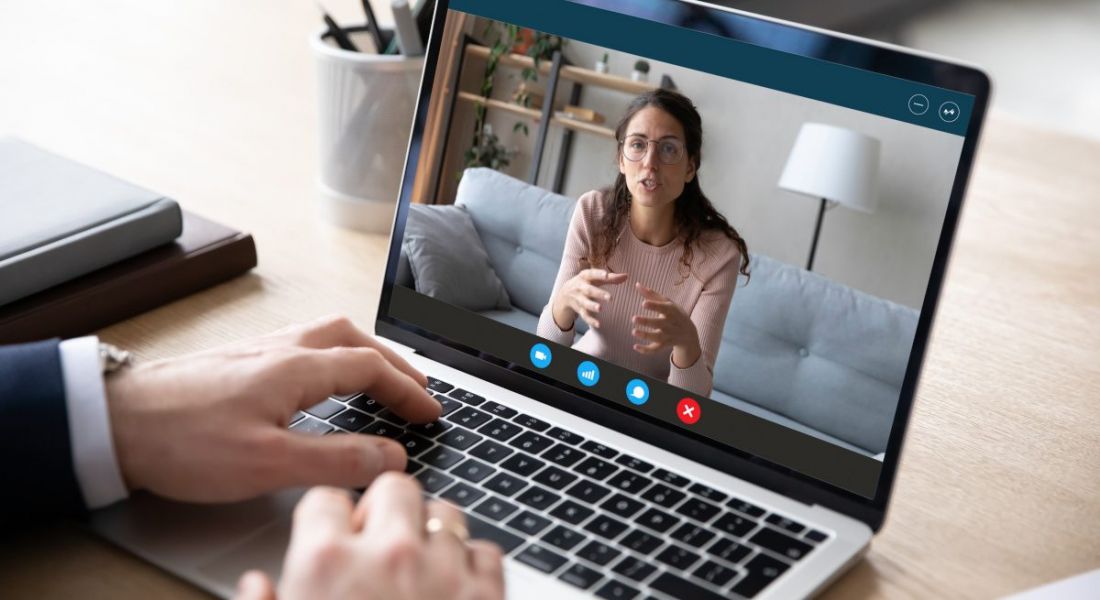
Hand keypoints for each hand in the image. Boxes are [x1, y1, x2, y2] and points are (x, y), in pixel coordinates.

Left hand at [105, 315, 440, 502]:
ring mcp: (256, 351)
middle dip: (393, 362)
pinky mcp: (236, 362)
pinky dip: (332, 356)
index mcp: (296, 368)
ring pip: (326, 335)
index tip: (430, 411)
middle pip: (354, 338)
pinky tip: (320, 379)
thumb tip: (390, 458)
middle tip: (416, 387)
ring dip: (363, 353)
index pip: (371, 368)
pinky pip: (302, 345)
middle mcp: (280, 349)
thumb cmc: (181, 440)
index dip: (408, 390)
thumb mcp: (268, 463)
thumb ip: (336, 460)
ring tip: (379, 378)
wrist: (112, 422)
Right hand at [234, 476, 504, 599]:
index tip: (332, 535)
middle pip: (394, 486)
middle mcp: (387, 554)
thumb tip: (256, 586)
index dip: (326, 518)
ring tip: (419, 570)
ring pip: (446, 513)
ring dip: (433, 534)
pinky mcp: (487, 595)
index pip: (325, 498)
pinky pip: (487, 551)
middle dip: (385, 509)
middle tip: (378, 544)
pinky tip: (454, 592)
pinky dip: (473, 565)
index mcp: (325, 564)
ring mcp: (443, 571)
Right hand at [551, 268, 628, 329]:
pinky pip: (584, 316)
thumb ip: (611, 278)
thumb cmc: (586, 283)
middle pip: (589, 290)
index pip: (591, 274)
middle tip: (610, 298)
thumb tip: (626, 276)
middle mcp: (580, 287)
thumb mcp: (595, 278)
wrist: (565, 293)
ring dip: (592, 306)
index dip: (598, 274)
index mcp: (584, 277)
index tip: (606, 275)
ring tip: (600, 309)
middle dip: (598, 293)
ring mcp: (578, 299)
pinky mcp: (579, 309)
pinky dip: (591, 320)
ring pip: (585, 303)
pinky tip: (599, 324)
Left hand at [631, 283, 701, 367]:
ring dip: (645, 336)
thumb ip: (652, 294)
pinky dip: (646, 350)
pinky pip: (655, 349)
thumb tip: (637, 284)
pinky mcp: (664, 345)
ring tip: (633, 331)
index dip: (654, 306)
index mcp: (672, 312)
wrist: (689, 334)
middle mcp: (671, 324)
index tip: (643, 303)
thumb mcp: (667, 303)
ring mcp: (668, 336)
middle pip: (659, 324)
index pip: (663, 308)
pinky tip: (635, 347)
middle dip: (647, 322)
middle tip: (634, 318)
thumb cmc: (675, 314)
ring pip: (657, 338)